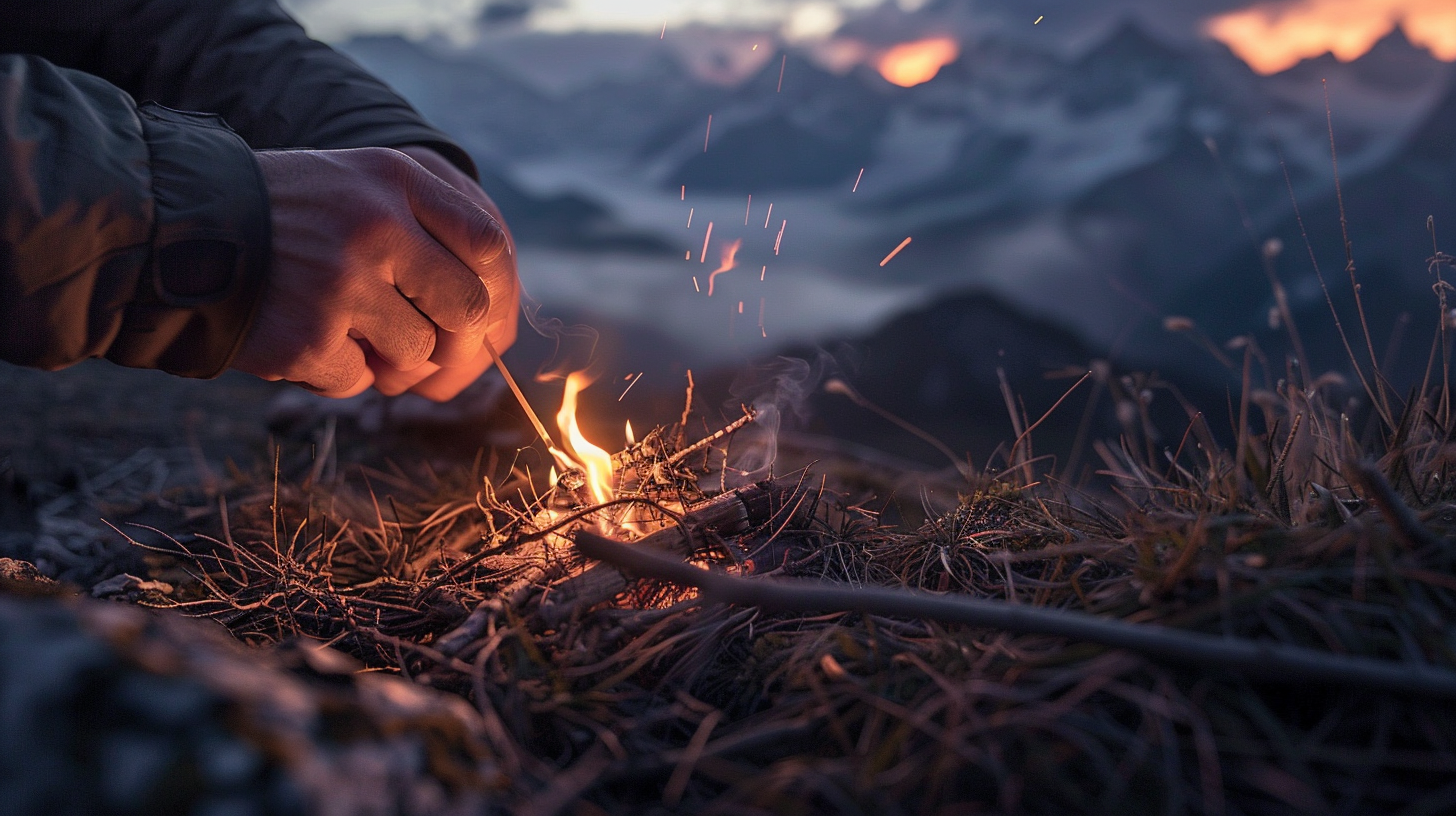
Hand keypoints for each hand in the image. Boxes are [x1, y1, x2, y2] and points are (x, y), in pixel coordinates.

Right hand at [233, 147, 518, 399]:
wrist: (179, 227)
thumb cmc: (288, 218)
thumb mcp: (360, 186)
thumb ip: (427, 229)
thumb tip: (495, 319)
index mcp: (395, 179)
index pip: (488, 244)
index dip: (496, 291)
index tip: (481, 318)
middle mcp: (376, 224)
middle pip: (467, 309)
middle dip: (451, 339)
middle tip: (417, 340)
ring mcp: (342, 282)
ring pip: (417, 353)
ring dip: (388, 358)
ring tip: (343, 328)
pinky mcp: (308, 335)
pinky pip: (358, 380)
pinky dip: (337, 373)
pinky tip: (303, 338)